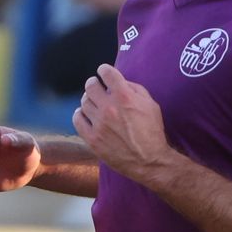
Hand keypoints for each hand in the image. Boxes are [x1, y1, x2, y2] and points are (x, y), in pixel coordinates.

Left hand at [73, 62, 173, 182]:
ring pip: (84, 102)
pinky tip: (87, 116)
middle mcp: (109, 107)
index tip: (105, 74)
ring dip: (89, 100)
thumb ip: (135, 90)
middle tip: (98, 88)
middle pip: (90, 85)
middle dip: (95, 84)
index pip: (106, 72)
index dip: (104, 70)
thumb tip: (121, 82)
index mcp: (124, 97)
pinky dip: (81, 114)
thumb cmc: (153, 132)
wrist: (149, 161)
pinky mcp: (92, 138)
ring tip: (95, 105)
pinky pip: (77, 119)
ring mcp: (98, 123)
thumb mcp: (151, 105)